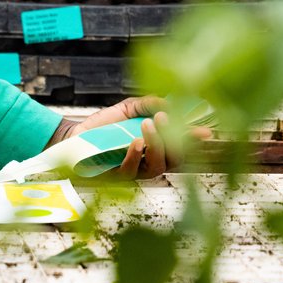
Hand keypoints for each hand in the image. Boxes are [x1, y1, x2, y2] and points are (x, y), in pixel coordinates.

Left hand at [50, 96, 212, 180]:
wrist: (76, 135)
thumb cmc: (105, 125)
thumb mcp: (128, 109)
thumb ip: (148, 104)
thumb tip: (167, 104)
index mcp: (158, 146)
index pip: (183, 146)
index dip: (195, 141)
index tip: (205, 132)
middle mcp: (150, 162)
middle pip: (175, 159)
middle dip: (174, 138)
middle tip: (162, 118)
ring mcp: (135, 172)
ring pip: (156, 167)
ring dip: (156, 145)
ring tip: (146, 125)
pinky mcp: (116, 178)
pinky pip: (131, 172)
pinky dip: (135, 157)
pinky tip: (135, 143)